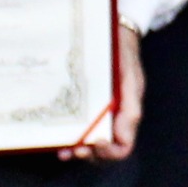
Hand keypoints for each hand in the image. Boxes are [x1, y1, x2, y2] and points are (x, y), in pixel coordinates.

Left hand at [64, 24, 145, 161]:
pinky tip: (57, 137)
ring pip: (90, 143)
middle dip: (89, 154)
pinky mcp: (86, 106)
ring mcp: (99, 113)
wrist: (113, 32)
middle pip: (104, 151)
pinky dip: (70, 136)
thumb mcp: (130, 76)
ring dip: (77, 149)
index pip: (123, 146)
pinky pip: (79, 127)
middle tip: (73, 151)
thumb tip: (123, 139)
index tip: (94, 143)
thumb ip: (130, 107)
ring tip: (62, 150)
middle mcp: (113, 118)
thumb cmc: (123, 53)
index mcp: (127, 113)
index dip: (109, 152)